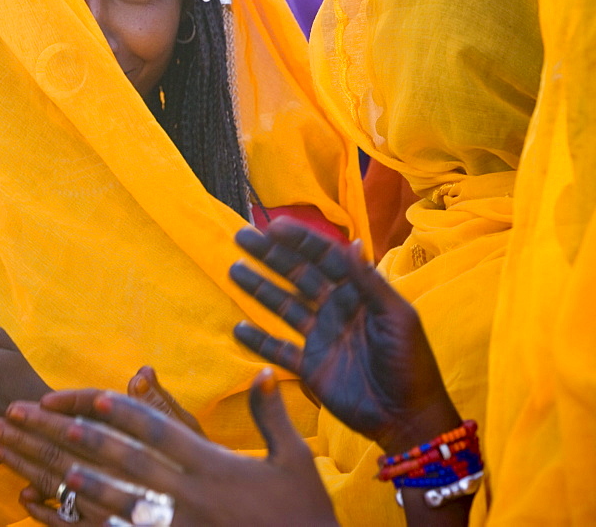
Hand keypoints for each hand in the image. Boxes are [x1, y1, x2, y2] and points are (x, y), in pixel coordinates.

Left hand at [0, 368, 337, 525]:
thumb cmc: (304, 516)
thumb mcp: (295, 462)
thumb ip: (271, 416)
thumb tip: (266, 370)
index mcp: (211, 464)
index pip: (151, 428)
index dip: (109, 408)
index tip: (73, 394)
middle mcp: (183, 493)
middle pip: (110, 456)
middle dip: (60, 431)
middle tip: (19, 411)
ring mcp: (170, 525)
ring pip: (98, 494)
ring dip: (51, 470)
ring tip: (14, 451)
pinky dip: (69, 519)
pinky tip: (36, 507)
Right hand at [229, 217, 460, 454]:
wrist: (407, 418)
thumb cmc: (411, 364)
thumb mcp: (396, 318)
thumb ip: (370, 282)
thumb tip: (351, 242)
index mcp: (359, 293)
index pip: (325, 258)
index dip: (300, 241)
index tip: (273, 226)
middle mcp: (337, 309)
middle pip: (298, 275)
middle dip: (271, 256)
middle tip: (241, 238)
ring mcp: (322, 337)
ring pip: (284, 306)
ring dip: (259, 288)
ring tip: (233, 270)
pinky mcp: (311, 366)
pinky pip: (279, 350)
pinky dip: (259, 340)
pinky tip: (238, 328)